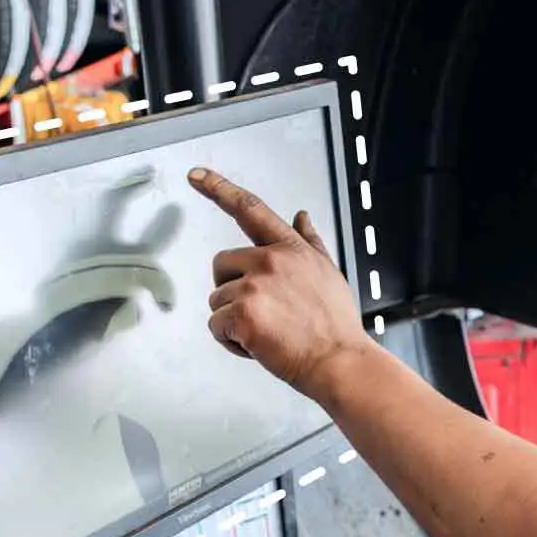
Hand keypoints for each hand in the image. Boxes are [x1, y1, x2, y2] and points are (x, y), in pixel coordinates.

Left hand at [188, 166, 374, 398]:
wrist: (340, 362)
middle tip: (261, 313)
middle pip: (221, 265)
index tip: (196, 175)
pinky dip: (230, 341)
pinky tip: (259, 346)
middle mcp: (270, 260)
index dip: (218, 188)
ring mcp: (255, 286)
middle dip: (230, 289)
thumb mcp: (328, 273)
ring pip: (217, 301)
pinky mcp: (243, 313)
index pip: (250, 209)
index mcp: (290, 248)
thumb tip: (301, 216)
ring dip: (233, 320)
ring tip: (268, 333)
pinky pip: (216, 326)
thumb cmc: (335, 325)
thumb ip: (309, 242)